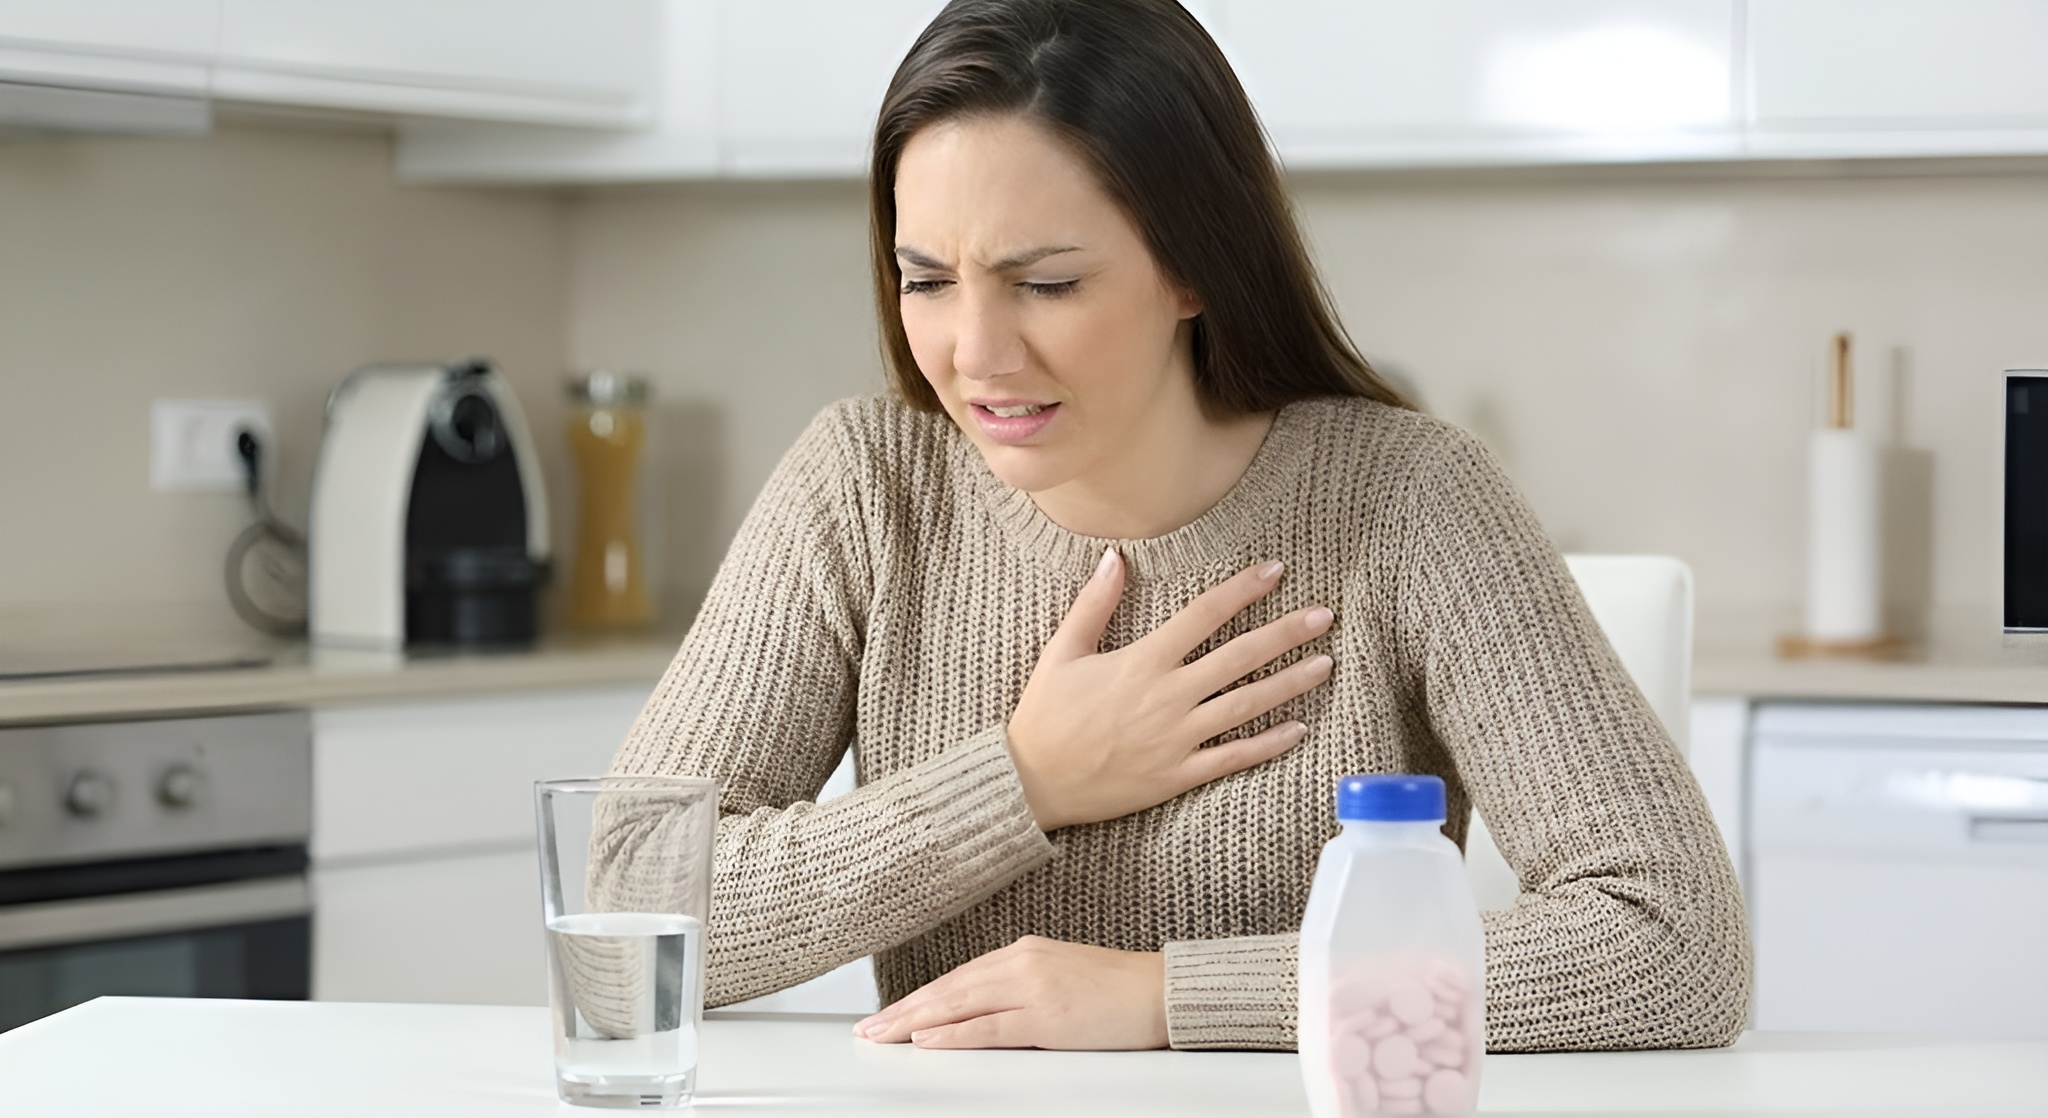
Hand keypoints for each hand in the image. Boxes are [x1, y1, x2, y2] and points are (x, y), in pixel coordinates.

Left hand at [852, 936, 1166, 1049]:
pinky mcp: (1047, 1016)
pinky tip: (927, 1041)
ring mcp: (1033, 988)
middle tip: (869, 1028)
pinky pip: (988, 1027)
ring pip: (959, 1005)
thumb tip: (980, 1011)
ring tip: (883, 1036)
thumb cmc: (1118, 988)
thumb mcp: (1059, 976)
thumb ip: (1019, 987)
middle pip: (948, 989)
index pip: (957, 976)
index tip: (889, 1014)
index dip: (919, 997)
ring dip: (915, 1022)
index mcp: (1023, 952)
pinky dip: (953, 1034)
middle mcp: (1022, 963)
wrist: (1161, 991)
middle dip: (903, 1011)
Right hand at [1006, 550, 1332, 830]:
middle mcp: (1168, 697)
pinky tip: (1299, 728)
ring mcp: (1178, 738)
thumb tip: (1116, 557)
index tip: (1275, 571)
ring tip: (1325, 664)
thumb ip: (1095, 603)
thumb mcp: (1063, 651)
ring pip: (1247, 706)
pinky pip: (1233, 758)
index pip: (1204, 616)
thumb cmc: (1045, 715)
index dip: (1242, 591)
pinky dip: (1268, 744)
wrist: (1033, 783)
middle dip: (1286, 633)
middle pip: (1239, 658)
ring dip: (1290, 684)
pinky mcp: (1179, 775)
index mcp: (1142, 662)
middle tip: (1324, 616)